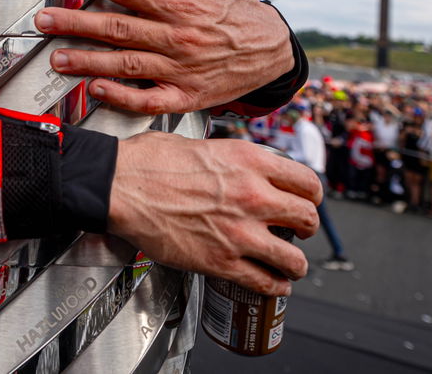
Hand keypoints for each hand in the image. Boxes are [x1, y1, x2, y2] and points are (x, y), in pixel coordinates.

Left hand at [32, 0, 291, 113]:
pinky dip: (122, 96)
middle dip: (76, 23)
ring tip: (56, 58)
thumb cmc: (235, 7)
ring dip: (88, 62)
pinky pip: (149, 100)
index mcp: (177, 4)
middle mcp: (174, 37)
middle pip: (117, 28)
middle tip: (43, 21)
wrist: (270, 50)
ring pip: (126, 64)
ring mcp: (178, 69)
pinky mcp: (184, 96)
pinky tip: (97, 91)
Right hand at [107, 132, 321, 295]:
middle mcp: (253, 196)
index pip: (307, 182)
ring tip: (290, 265)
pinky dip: (275, 286)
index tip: (306, 201)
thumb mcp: (202, 145)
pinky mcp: (221, 261)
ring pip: (295, 258)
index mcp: (249, 162)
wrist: (120, 186)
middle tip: (299, 232)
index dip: (311, 196)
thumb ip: (232, 160)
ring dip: (296, 264)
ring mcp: (239, 232)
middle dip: (307, 228)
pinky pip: (265, 281)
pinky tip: (274, 283)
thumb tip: (240, 168)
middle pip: (308, 219)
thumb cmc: (148, 162)